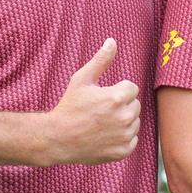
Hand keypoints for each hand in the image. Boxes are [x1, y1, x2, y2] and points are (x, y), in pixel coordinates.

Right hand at [45, 38, 141, 164]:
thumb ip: (101, 60)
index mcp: (117, 98)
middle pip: (135, 105)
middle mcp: (124, 117)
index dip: (117, 91)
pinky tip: (105, 136)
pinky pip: (132, 140)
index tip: (102, 97)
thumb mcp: (82, 80)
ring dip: (123, 121)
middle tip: (100, 111)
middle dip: (121, 105)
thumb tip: (112, 41)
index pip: (132, 88)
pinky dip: (122, 138)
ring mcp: (124, 136)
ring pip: (135, 122)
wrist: (56, 139)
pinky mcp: (122, 151)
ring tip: (101, 123)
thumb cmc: (69, 107)